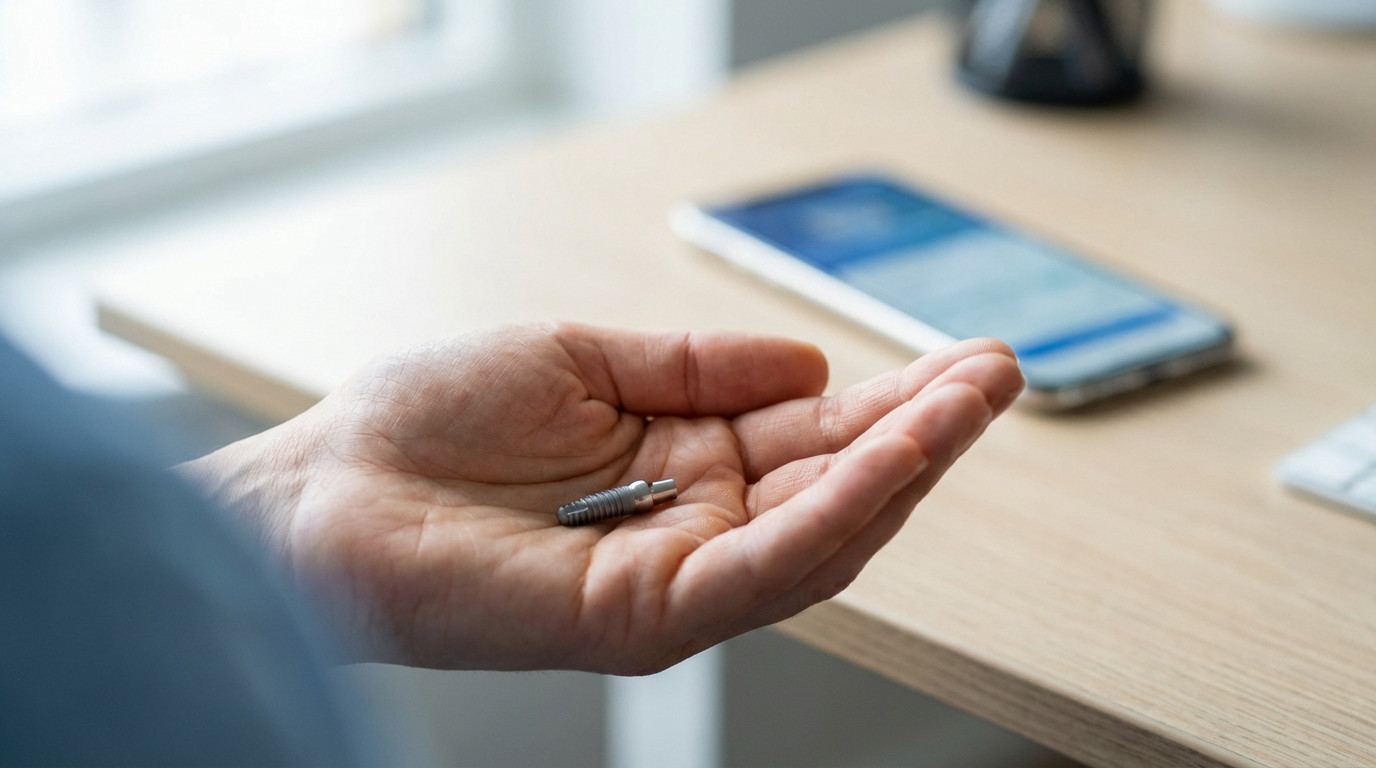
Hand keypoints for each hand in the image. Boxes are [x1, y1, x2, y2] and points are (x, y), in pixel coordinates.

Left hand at [181, 322, 1022, 673]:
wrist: (322, 493)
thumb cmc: (427, 425)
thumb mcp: (579, 355)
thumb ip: (694, 363)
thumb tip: (807, 360)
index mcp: (679, 459)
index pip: (809, 433)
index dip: (888, 396)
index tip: (957, 355)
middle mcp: (692, 524)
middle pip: (833, 484)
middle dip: (922, 431)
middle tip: (996, 373)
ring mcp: (675, 577)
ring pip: (818, 534)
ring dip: (901, 469)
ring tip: (969, 405)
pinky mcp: (642, 616)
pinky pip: (759, 570)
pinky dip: (830, 516)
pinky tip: (886, 461)